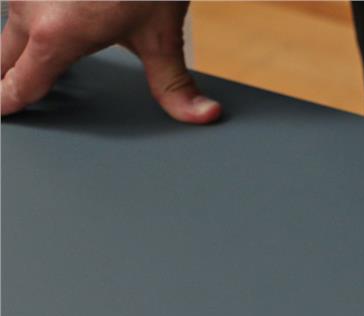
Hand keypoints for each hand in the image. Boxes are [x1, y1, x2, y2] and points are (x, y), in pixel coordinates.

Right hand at [1, 1, 219, 122]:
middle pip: (4, 56)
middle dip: (6, 75)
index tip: (4, 112)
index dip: (8, 102)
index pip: (21, 83)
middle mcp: (29, 7)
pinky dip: (31, 13)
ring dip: (19, 40)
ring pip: (9, 22)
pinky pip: (21, 0)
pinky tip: (57, 15)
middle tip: (11, 92)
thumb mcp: (163, 33)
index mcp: (57, 35)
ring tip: (38, 51)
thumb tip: (205, 117)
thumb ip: (174, 82)